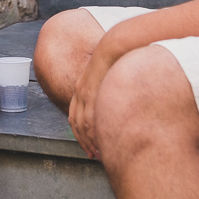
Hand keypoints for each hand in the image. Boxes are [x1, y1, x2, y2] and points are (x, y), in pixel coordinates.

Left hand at [68, 45, 118, 159]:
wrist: (114, 44)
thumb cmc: (117, 58)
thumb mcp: (109, 74)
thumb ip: (110, 87)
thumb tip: (122, 97)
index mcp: (83, 86)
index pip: (76, 113)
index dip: (80, 131)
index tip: (88, 143)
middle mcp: (80, 90)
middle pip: (76, 121)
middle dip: (82, 140)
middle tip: (91, 154)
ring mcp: (85, 92)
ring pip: (82, 123)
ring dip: (88, 140)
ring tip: (97, 153)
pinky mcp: (91, 92)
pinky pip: (90, 117)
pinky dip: (93, 132)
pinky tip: (101, 141)